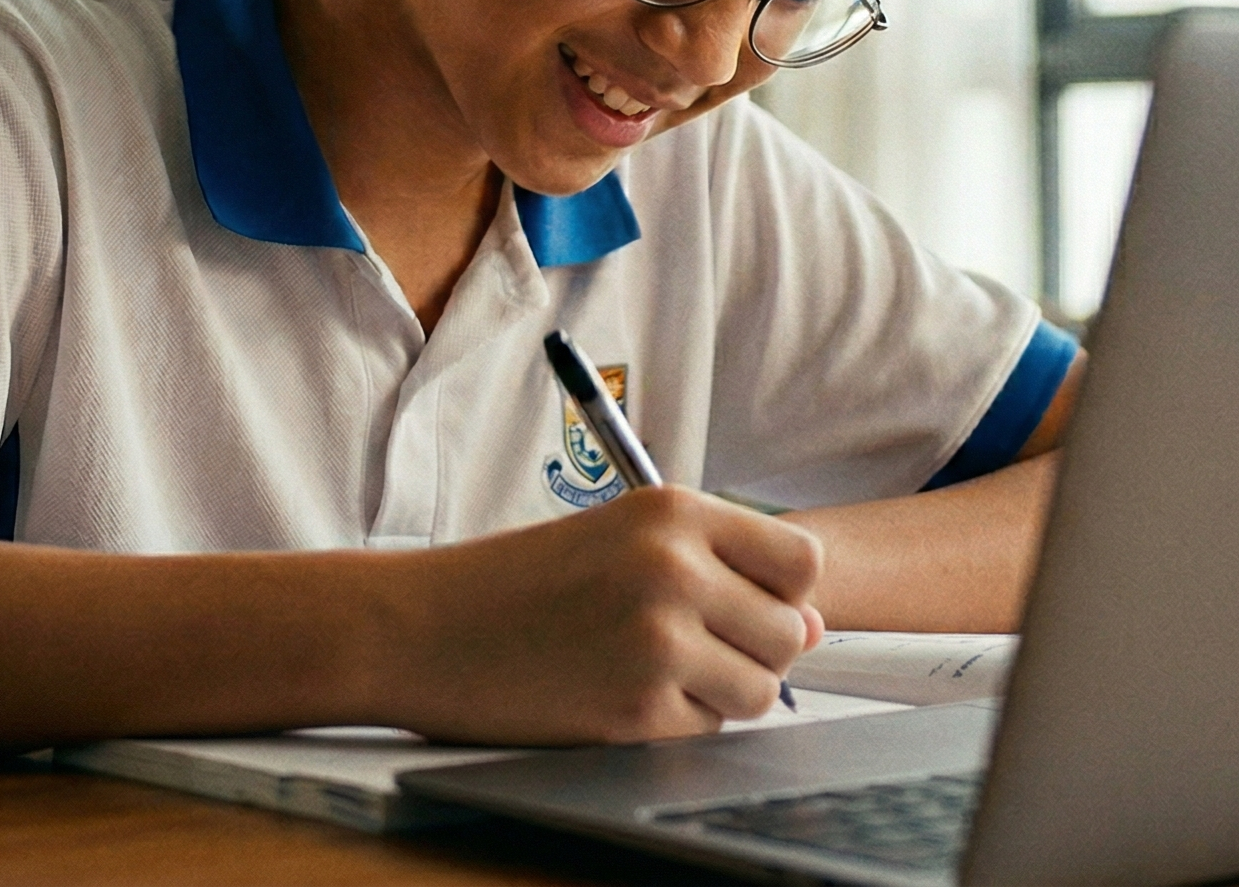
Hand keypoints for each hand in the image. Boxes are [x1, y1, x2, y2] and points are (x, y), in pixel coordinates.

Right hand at [377, 487, 825, 744]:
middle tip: (689, 644)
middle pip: (791, 633)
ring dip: (719, 691)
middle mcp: (675, 568)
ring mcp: (658, 640)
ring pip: (759, 690)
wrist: (423, 627)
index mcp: (673, 511)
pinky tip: (615, 691)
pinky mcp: (638, 708)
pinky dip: (673, 721)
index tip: (749, 604)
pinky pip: (705, 728)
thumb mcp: (619, 539)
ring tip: (651, 668)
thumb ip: (718, 568)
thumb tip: (815, 628)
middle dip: (755, 650)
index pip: (801, 560)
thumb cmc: (517, 581)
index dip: (785, 591)